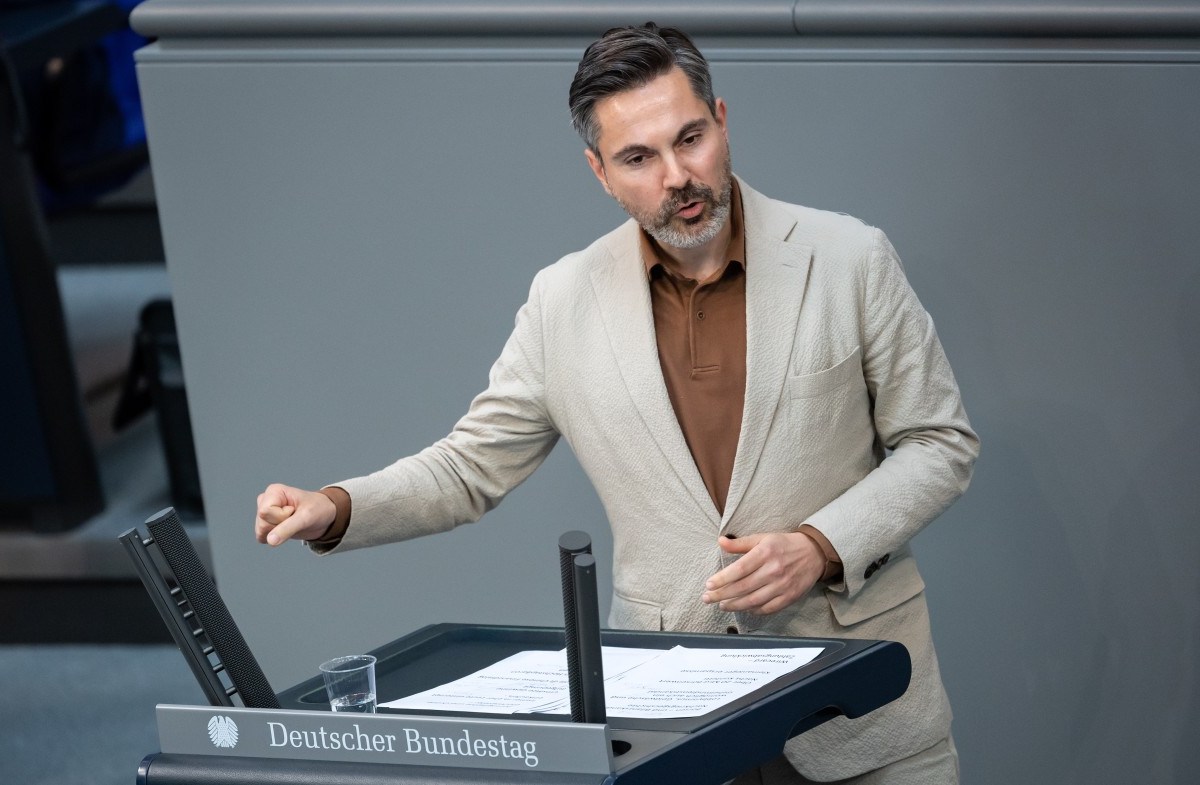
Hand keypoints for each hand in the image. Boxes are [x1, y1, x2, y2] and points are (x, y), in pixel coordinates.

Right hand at [254, 483, 335, 545]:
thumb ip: (287, 528)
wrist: (324, 516)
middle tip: (295, 517)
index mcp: (274, 491)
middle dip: (280, 526)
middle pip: (262, 523)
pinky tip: (287, 528)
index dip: (281, 516)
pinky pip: (262, 537)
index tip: (295, 510)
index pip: (265, 512)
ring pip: (261, 531)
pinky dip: (276, 538)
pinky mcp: (266, 523)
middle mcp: (265, 500)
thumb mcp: (306, 518)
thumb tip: (270, 541)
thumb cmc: (317, 509)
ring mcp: (265, 513)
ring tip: (292, 521)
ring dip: (279, 532)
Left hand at [701, 532, 824, 614]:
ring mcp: (782, 585)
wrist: (814, 553)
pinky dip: (754, 611)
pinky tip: (744, 609)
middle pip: (743, 587)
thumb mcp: (762, 538)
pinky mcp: (790, 596)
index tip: (708, 585)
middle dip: (722, 595)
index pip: (739, 569)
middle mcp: (773, 570)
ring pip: (753, 600)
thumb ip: (740, 543)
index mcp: (765, 553)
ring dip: (735, 605)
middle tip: (707, 599)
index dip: (722, 579)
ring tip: (722, 605)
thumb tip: (720, 542)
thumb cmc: (784, 544)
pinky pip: (768, 608)